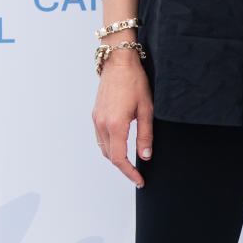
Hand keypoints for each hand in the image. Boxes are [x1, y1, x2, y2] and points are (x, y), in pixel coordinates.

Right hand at [92, 51, 152, 187]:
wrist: (118, 61)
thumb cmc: (135, 81)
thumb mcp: (147, 109)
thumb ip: (145, 135)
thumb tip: (145, 156)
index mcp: (115, 124)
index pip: (120, 159)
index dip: (130, 173)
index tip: (140, 180)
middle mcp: (102, 124)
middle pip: (110, 156)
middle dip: (124, 167)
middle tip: (138, 174)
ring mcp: (96, 119)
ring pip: (103, 148)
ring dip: (116, 158)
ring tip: (131, 163)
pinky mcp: (95, 114)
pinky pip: (100, 138)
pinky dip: (110, 146)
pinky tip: (121, 145)